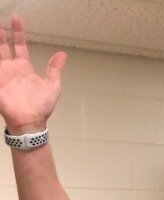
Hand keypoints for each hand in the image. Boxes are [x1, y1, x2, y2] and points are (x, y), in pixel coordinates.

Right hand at [0, 15, 65, 132]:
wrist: (30, 122)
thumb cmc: (41, 107)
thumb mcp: (52, 85)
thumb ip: (55, 69)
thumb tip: (62, 54)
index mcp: (24, 68)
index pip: (20, 45)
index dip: (18, 33)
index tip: (16, 19)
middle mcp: (11, 69)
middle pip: (3, 46)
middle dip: (1, 34)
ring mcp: (2, 75)